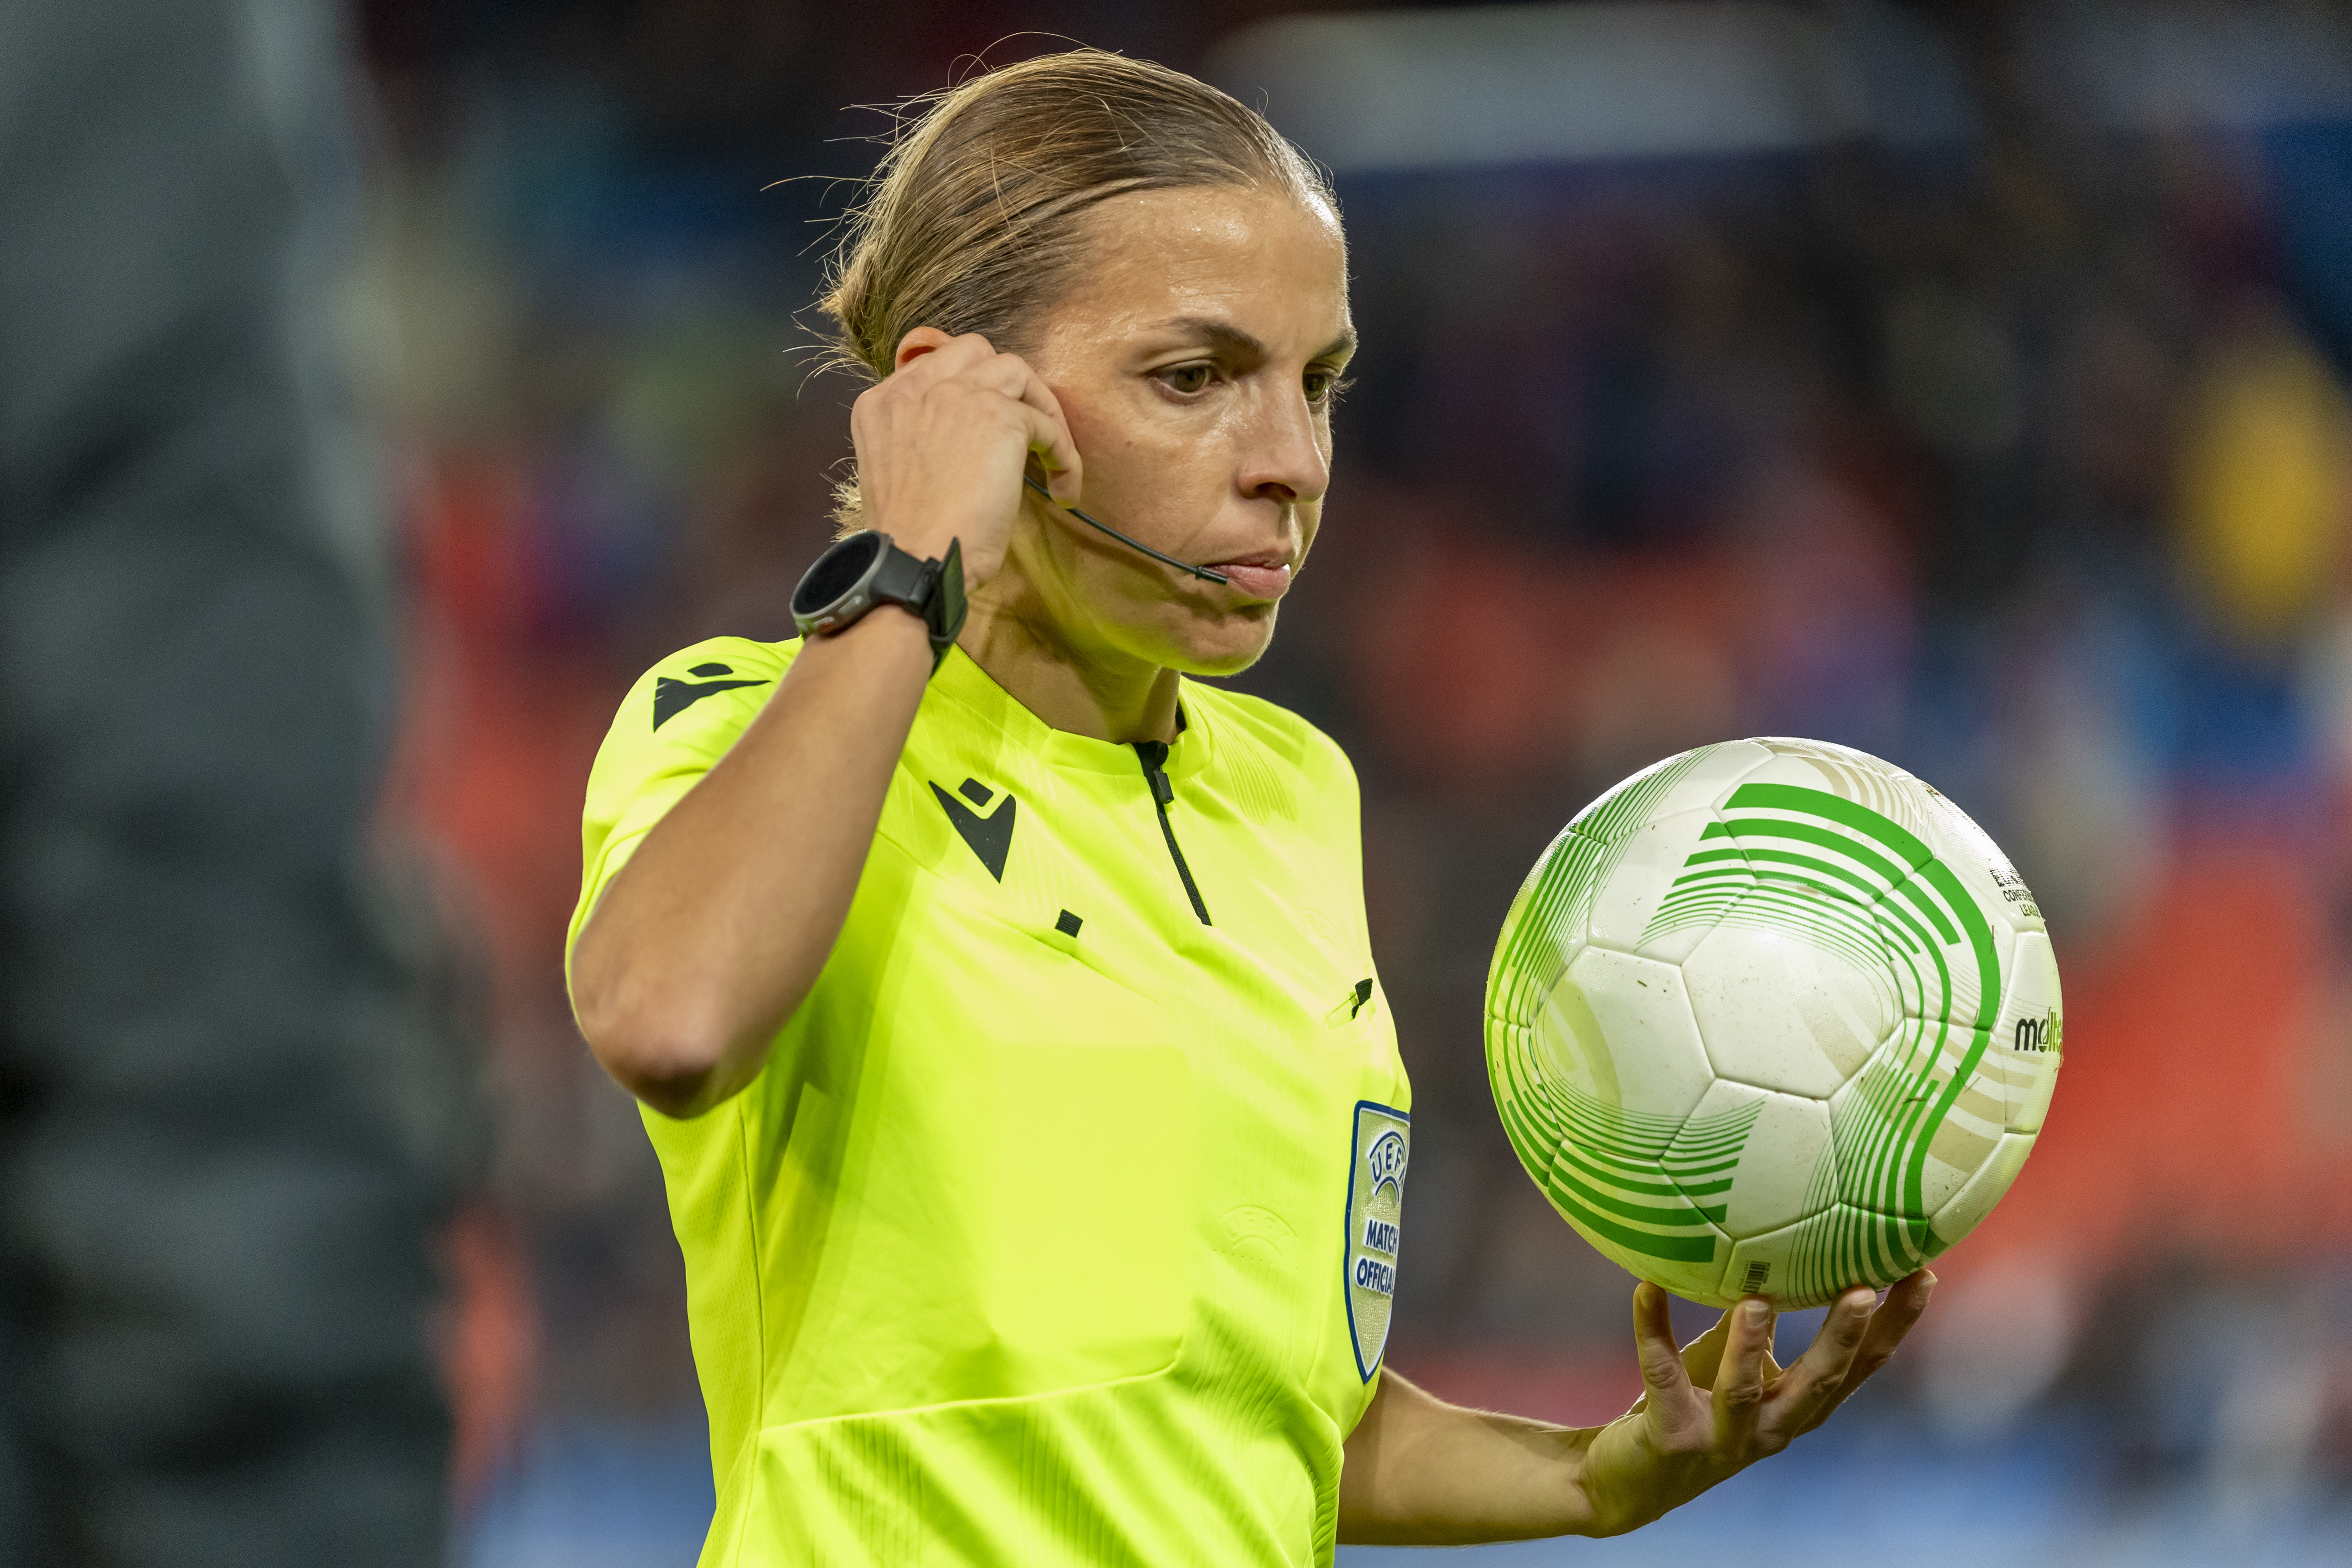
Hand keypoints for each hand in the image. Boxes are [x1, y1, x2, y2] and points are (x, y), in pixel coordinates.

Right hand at [849, 328, 1081, 589]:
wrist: (915, 561)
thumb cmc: (911, 538)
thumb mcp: (897, 471)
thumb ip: (920, 437)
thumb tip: (967, 437)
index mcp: (883, 402)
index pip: (933, 362)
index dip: (968, 382)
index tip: (990, 413)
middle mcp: (914, 387)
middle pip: (975, 352)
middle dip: (1006, 385)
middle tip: (1026, 430)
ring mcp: (956, 395)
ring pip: (1016, 371)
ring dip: (1041, 410)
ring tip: (1053, 456)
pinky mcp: (998, 417)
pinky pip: (1045, 423)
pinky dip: (1064, 454)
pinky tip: (1064, 490)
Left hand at [1577, 1271, 1933, 1535]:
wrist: (1628, 1482)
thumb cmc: (1693, 1405)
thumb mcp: (1736, 1362)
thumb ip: (1760, 1318)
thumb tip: (1777, 1241)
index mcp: (1797, 1407)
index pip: (1859, 1367)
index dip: (1894, 1326)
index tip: (1922, 1274)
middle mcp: (1772, 1428)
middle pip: (1819, 1384)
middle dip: (1843, 1337)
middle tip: (1864, 1289)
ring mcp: (1723, 1438)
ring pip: (1742, 1392)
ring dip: (1750, 1346)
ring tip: (1756, 1302)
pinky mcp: (1672, 1440)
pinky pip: (1661, 1377)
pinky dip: (1653, 1330)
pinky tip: (1646, 1289)